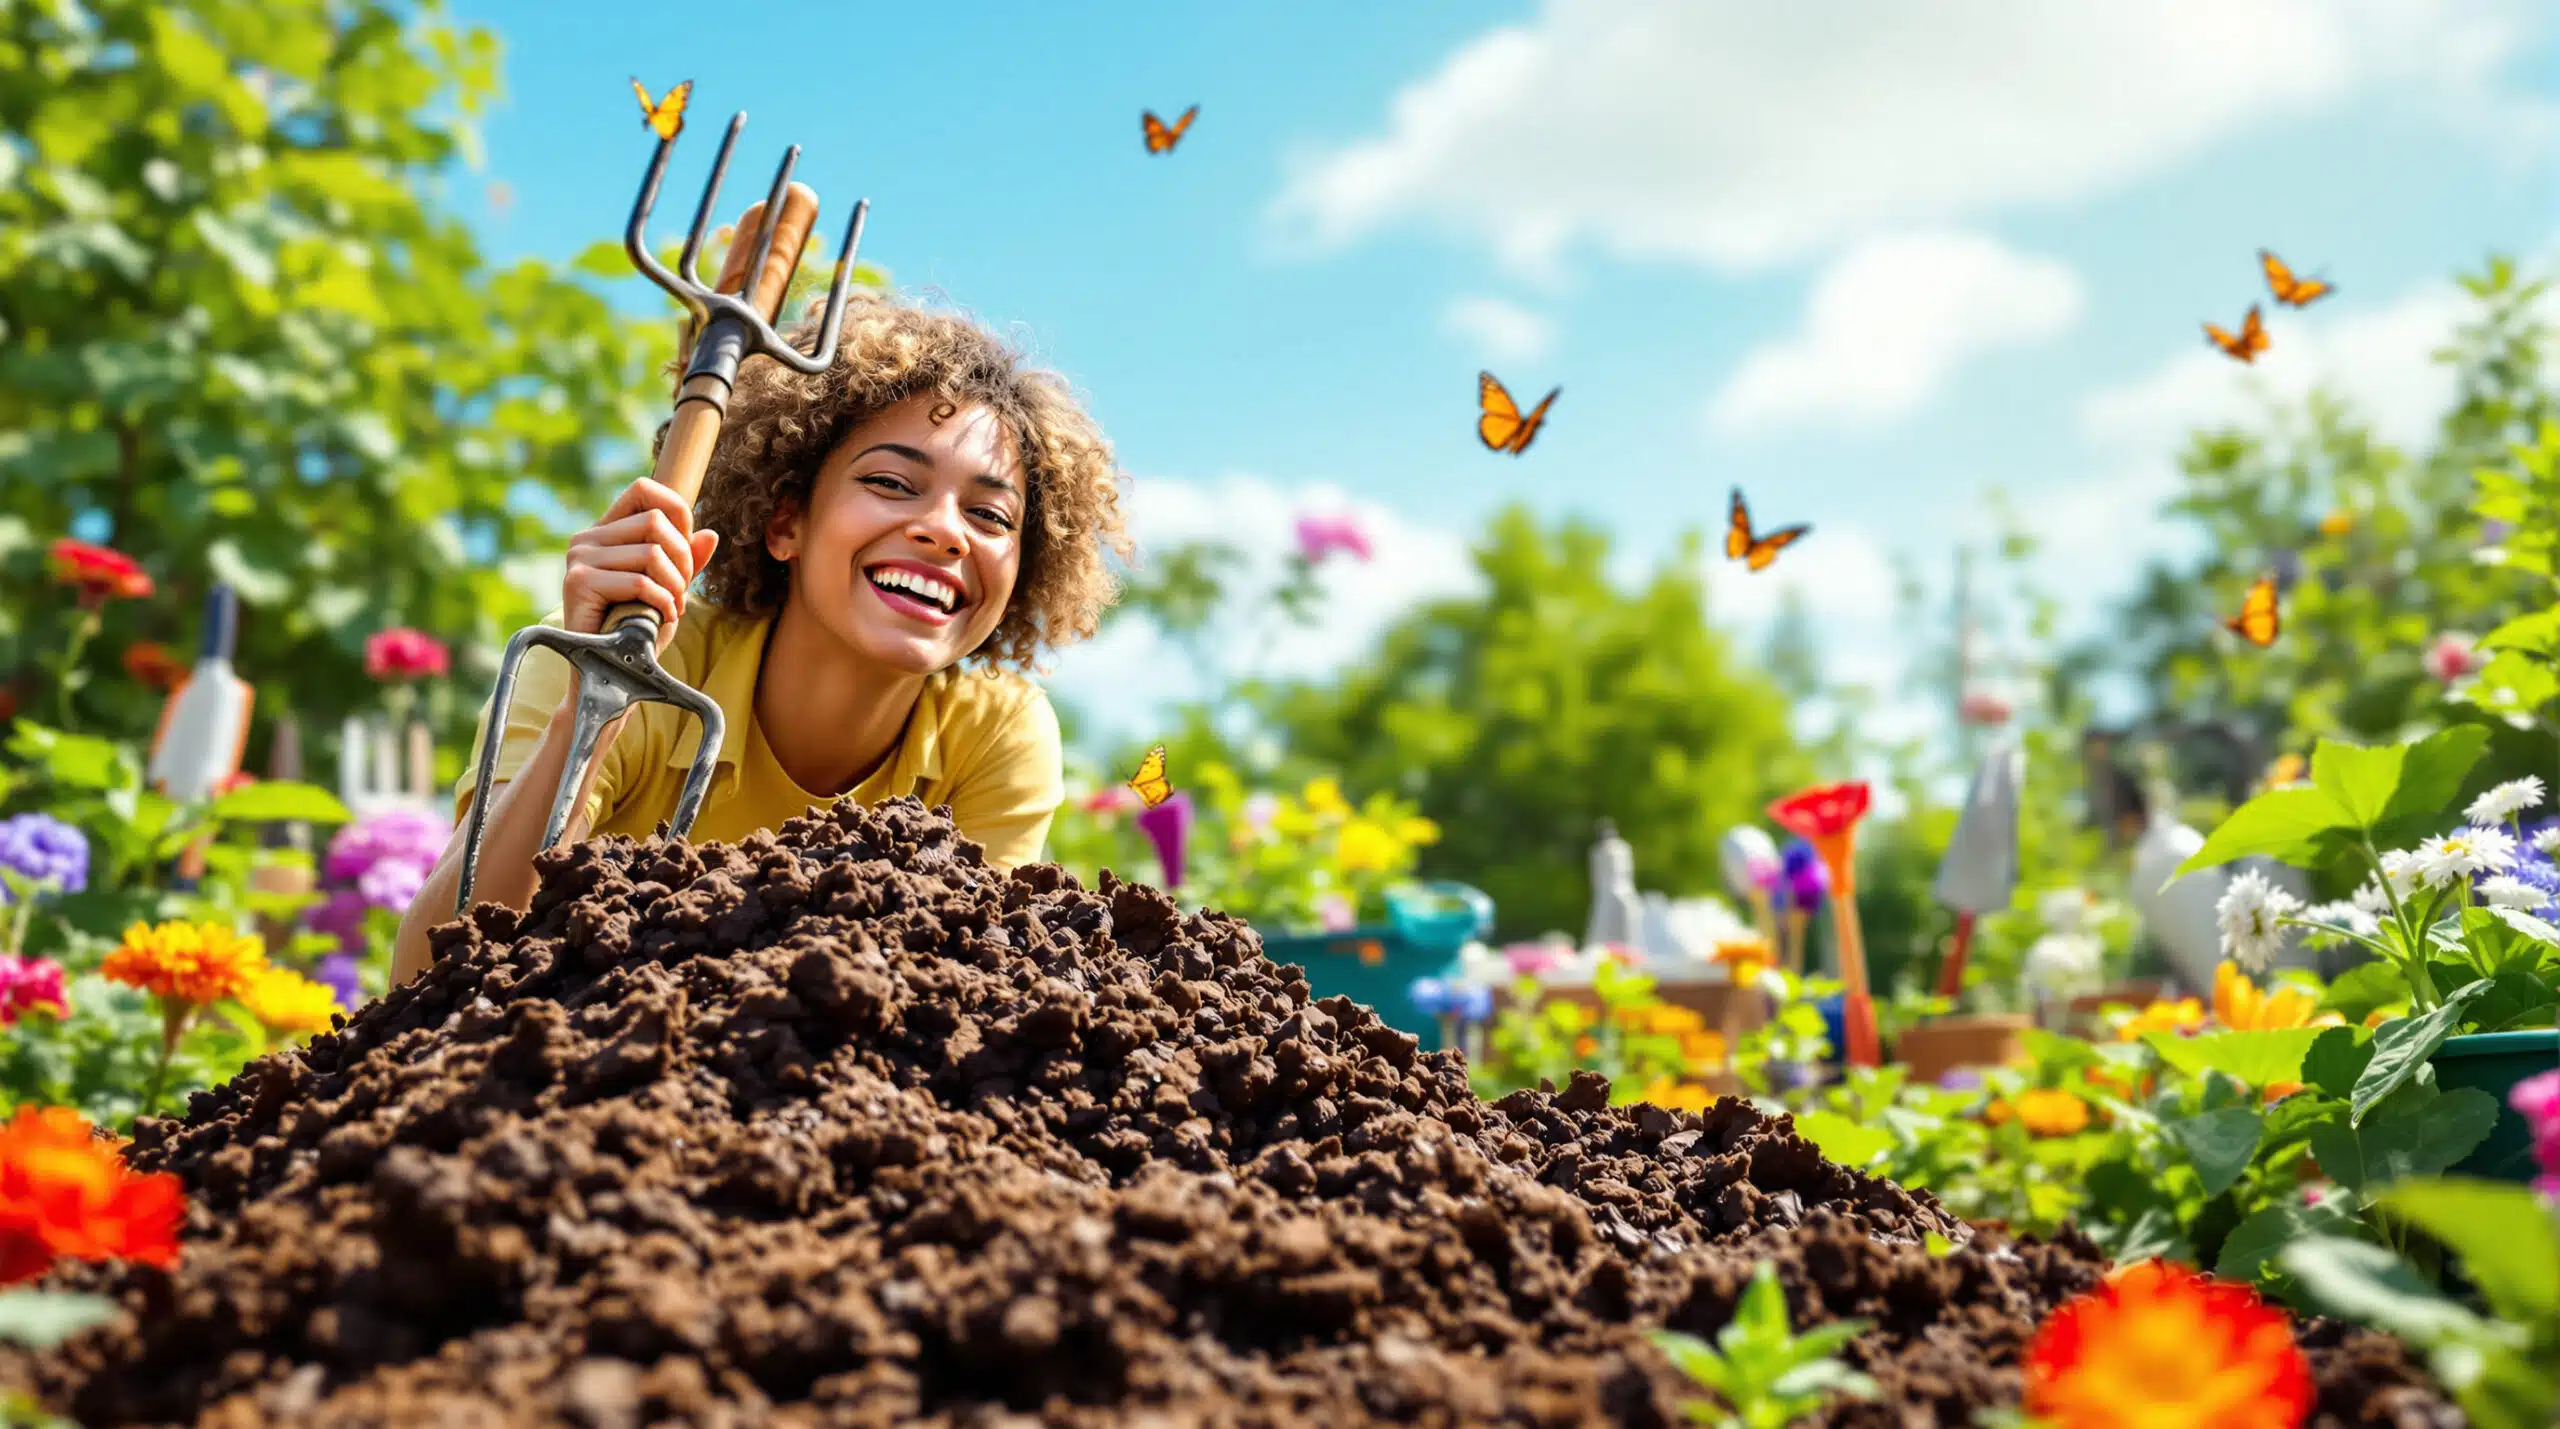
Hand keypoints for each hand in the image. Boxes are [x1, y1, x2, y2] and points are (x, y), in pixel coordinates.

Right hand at [562, 478, 719, 651]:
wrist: (609, 672)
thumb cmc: (638, 629)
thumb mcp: (670, 589)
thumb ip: (686, 562)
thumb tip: (710, 535)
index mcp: (607, 531)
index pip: (644, 490)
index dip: (677, 513)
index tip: (685, 553)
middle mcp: (587, 538)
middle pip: (655, 522)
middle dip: (683, 560)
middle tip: (681, 591)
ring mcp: (579, 558)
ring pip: (652, 552)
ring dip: (675, 586)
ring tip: (673, 606)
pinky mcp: (579, 582)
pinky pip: (640, 582)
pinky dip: (663, 602)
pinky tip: (664, 617)